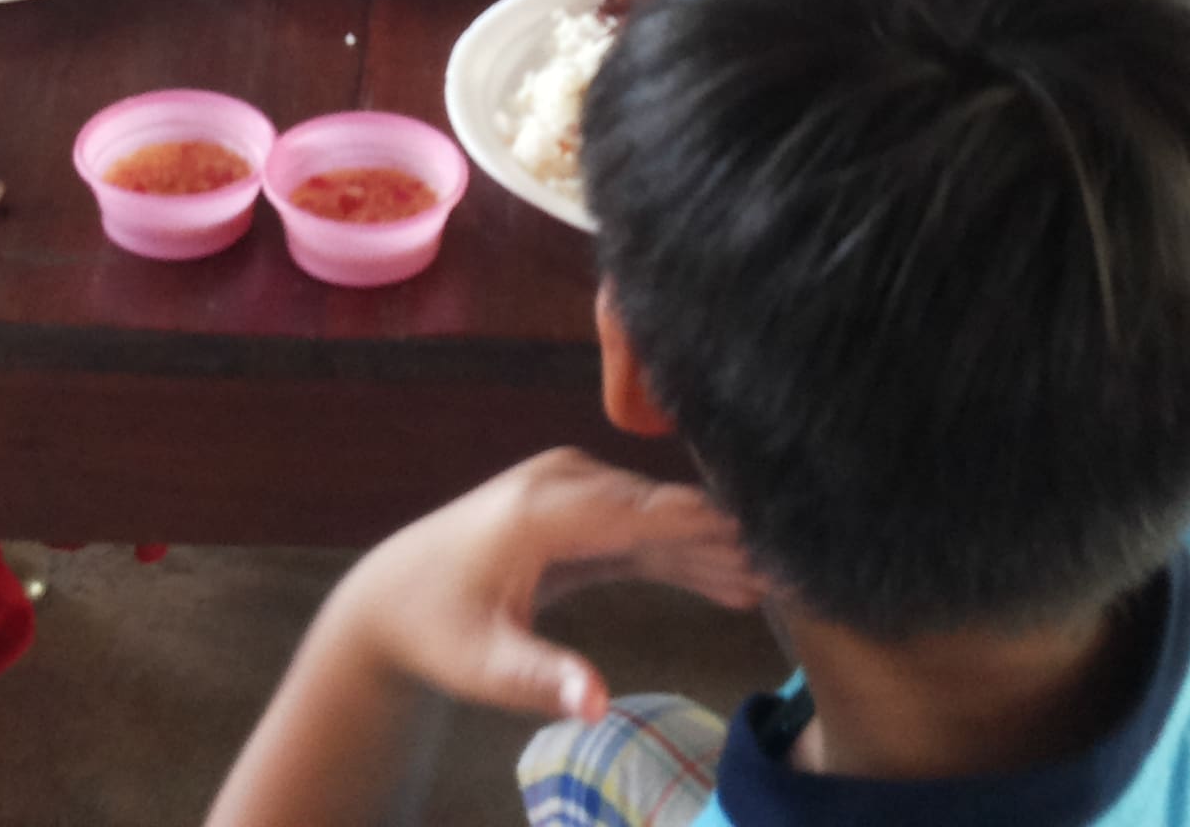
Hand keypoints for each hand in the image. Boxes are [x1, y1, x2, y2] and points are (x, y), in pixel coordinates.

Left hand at [311, 450, 761, 722]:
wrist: (392, 600)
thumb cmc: (438, 632)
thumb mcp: (483, 665)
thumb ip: (542, 679)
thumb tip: (595, 705)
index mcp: (547, 510)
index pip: (645, 511)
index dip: (710, 527)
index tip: (771, 543)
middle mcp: (563, 484)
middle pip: (662, 508)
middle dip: (726, 538)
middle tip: (797, 569)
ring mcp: (569, 491)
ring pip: (657, 518)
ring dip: (710, 549)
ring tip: (775, 583)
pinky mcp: (574, 510)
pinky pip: (640, 528)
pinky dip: (681, 552)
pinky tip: (728, 579)